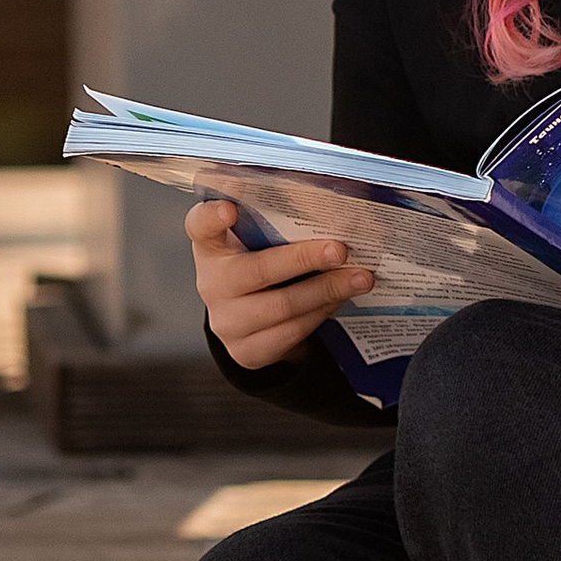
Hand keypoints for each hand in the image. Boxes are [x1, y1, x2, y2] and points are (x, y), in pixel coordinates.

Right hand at [187, 195, 372, 371]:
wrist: (251, 320)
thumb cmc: (262, 263)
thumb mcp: (258, 241)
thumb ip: (279, 224)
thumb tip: (341, 212)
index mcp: (211, 247)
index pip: (199, 226)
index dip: (211, 217)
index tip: (230, 209)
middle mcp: (212, 284)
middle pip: (257, 270)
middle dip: (304, 259)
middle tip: (341, 250)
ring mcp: (226, 322)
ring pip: (281, 306)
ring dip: (327, 290)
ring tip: (361, 277)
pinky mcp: (246, 351)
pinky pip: (291, 332)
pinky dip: (321, 313)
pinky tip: (341, 299)